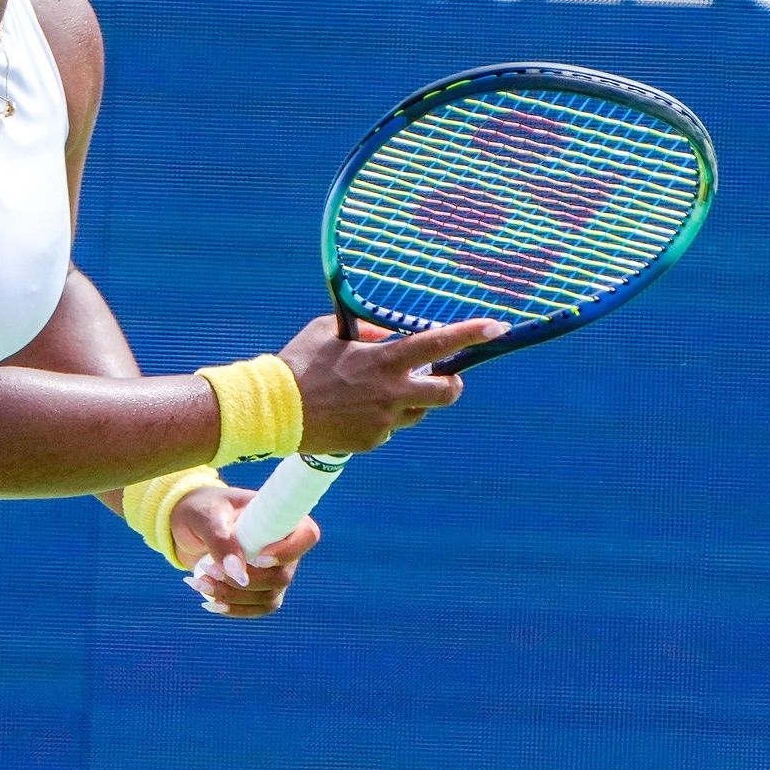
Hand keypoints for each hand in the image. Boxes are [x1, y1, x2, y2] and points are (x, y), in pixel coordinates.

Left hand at [167, 484, 319, 617]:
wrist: (185, 523)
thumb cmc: (200, 509)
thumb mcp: (206, 517)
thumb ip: (222, 541)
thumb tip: (240, 575)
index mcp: (278, 517)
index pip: (306, 535)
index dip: (288, 551)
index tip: (257, 559)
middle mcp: (282, 546)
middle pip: (282, 576)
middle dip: (246, 581)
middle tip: (209, 569)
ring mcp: (273, 571)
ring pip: (268, 596)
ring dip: (233, 596)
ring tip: (199, 581)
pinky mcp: (258, 589)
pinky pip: (256, 608)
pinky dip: (233, 608)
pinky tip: (209, 602)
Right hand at [276, 315, 506, 454]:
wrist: (273, 412)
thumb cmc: (297, 365)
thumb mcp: (328, 332)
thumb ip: (365, 332)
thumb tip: (388, 335)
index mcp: (383, 361)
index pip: (437, 344)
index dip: (470, 334)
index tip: (497, 328)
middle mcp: (391, 393)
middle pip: (446, 392)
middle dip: (452, 384)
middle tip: (443, 378)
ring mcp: (384, 421)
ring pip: (417, 412)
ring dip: (410, 401)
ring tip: (377, 393)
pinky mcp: (372, 441)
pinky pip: (389, 428)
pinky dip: (379, 418)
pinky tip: (352, 411)